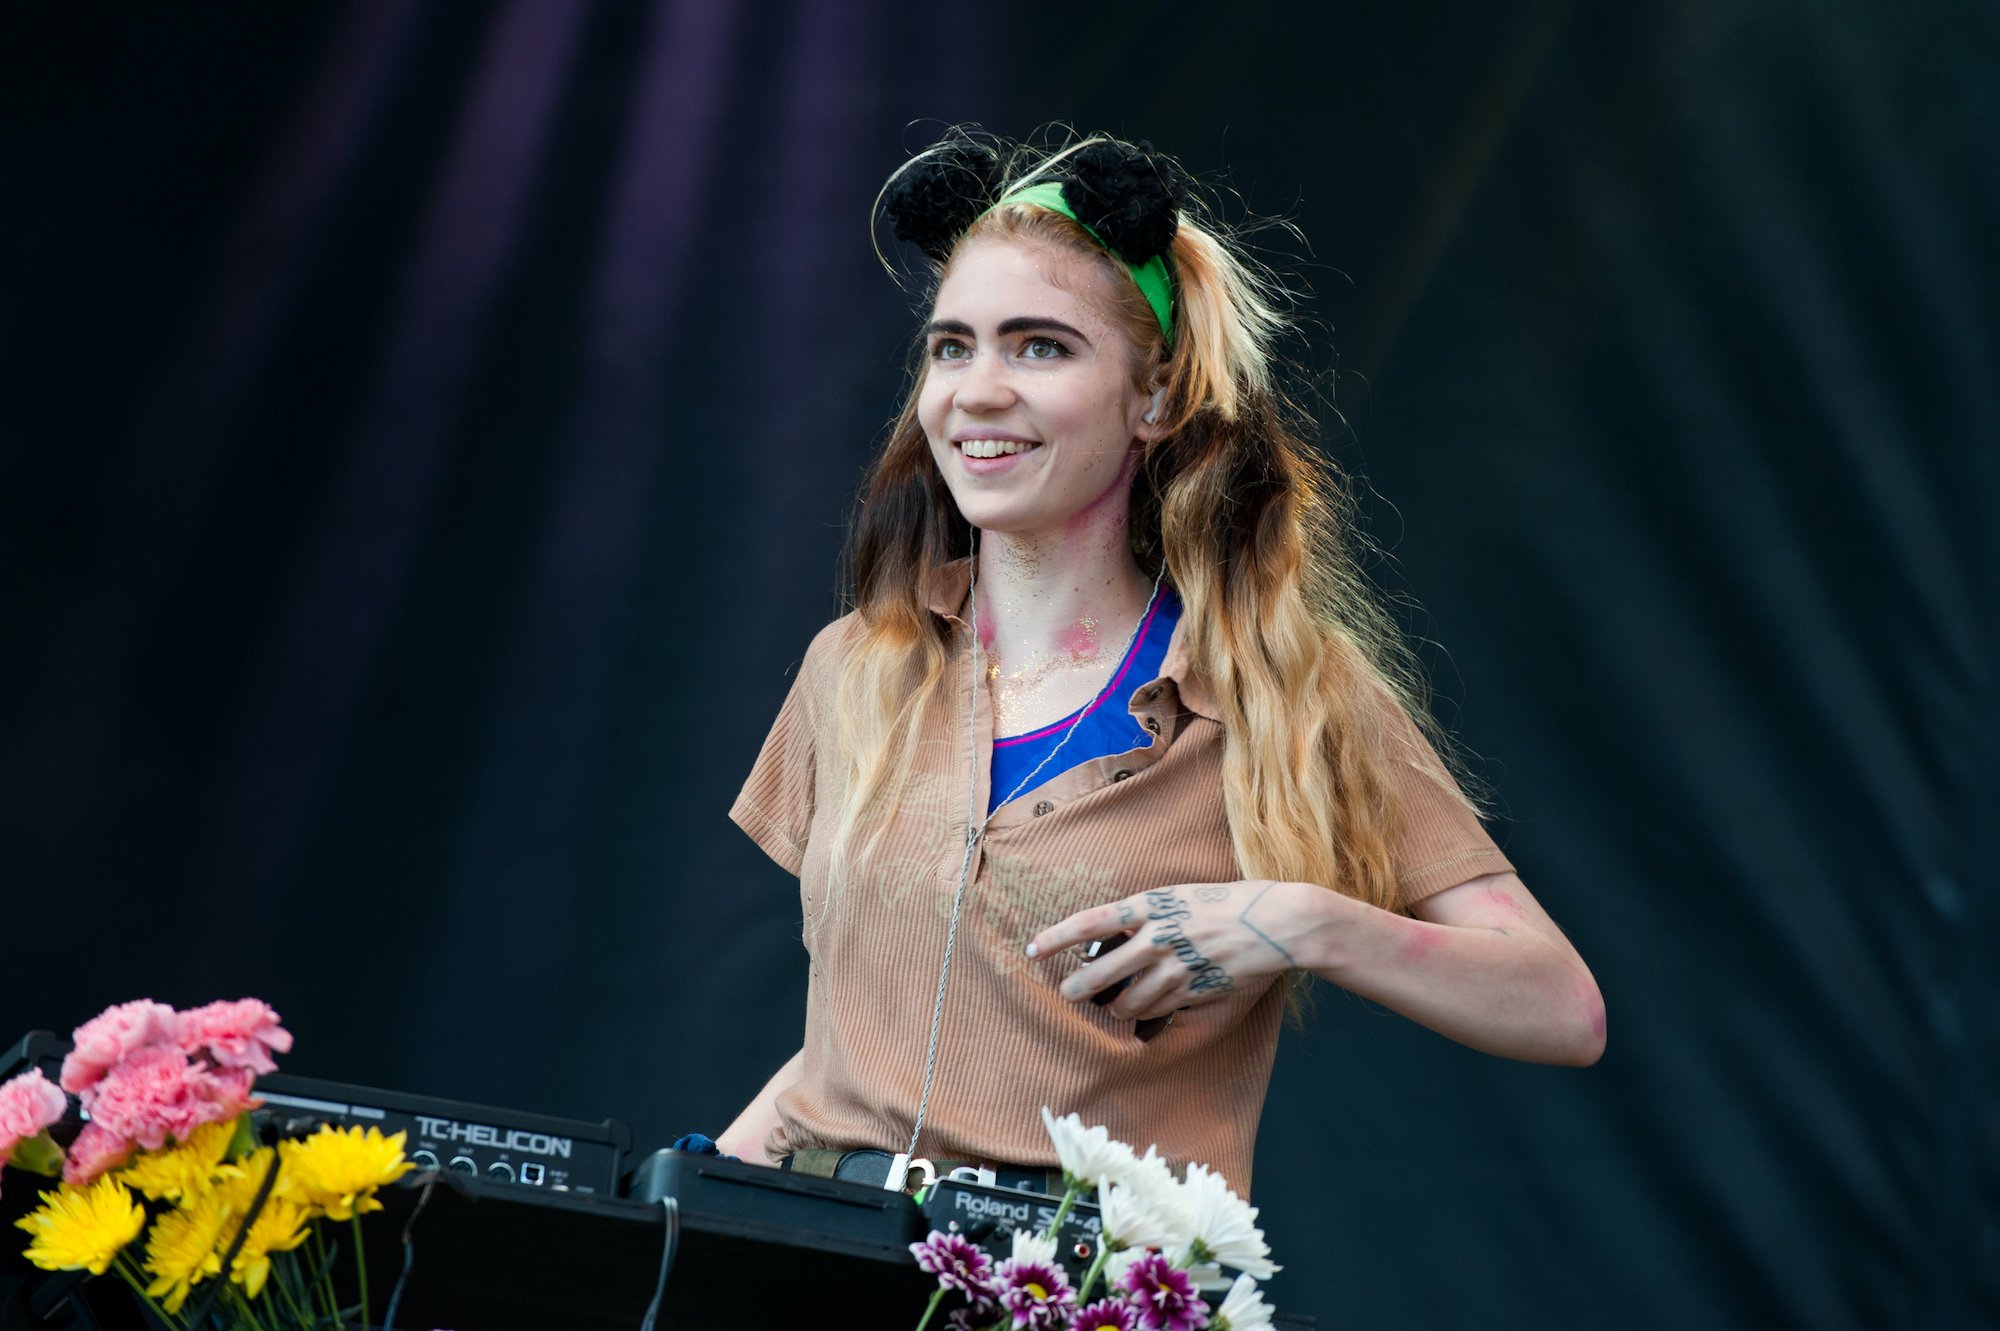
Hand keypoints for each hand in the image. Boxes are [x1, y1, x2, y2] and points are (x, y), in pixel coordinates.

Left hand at [1027, 880, 1337, 1020]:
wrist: (1274, 923)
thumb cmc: (1226, 904)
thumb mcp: (1179, 897)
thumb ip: (1145, 916)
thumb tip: (1110, 937)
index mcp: (1151, 905)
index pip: (1090, 922)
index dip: (1057, 937)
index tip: (1032, 948)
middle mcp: (1158, 936)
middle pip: (1101, 972)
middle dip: (1077, 988)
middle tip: (1066, 993)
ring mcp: (1175, 967)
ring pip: (1128, 1000)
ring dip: (1115, 1008)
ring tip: (1111, 1007)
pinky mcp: (1193, 990)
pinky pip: (1157, 1009)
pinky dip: (1146, 1013)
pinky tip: (1145, 1011)